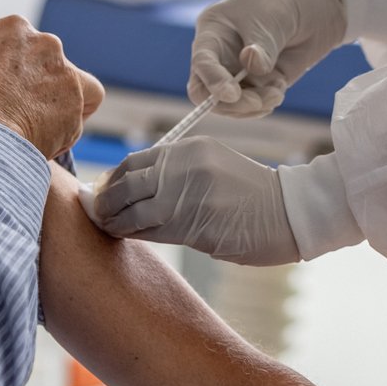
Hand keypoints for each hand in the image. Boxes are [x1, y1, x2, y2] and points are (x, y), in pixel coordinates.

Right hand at [0, 15, 103, 157]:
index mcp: (13, 29)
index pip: (24, 47)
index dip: (17, 73)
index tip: (5, 94)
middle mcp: (45, 42)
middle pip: (51, 65)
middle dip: (39, 88)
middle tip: (19, 114)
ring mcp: (64, 69)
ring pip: (74, 85)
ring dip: (61, 104)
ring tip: (38, 128)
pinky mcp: (77, 99)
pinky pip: (84, 109)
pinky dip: (72, 123)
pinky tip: (51, 137)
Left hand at [93, 137, 299, 265]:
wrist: (288, 212)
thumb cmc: (251, 196)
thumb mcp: (213, 167)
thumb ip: (178, 173)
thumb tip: (134, 191)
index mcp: (189, 149)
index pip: (135, 161)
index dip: (113, 178)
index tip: (103, 192)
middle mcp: (184, 166)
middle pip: (127, 182)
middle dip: (106, 200)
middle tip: (97, 212)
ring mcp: (186, 193)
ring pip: (132, 208)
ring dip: (113, 220)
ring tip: (105, 227)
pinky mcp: (190, 223)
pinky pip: (149, 230)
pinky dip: (131, 234)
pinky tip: (123, 236)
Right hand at [188, 0, 347, 117]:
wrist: (317, 6)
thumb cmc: (284, 1)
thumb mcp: (271, 20)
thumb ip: (262, 48)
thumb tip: (252, 67)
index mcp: (213, 32)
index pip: (202, 62)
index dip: (212, 80)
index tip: (232, 94)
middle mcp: (220, 55)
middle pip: (207, 91)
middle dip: (230, 102)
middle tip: (257, 102)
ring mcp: (239, 71)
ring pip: (231, 104)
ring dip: (253, 105)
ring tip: (276, 92)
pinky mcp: (259, 84)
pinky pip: (254, 105)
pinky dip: (266, 103)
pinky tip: (279, 87)